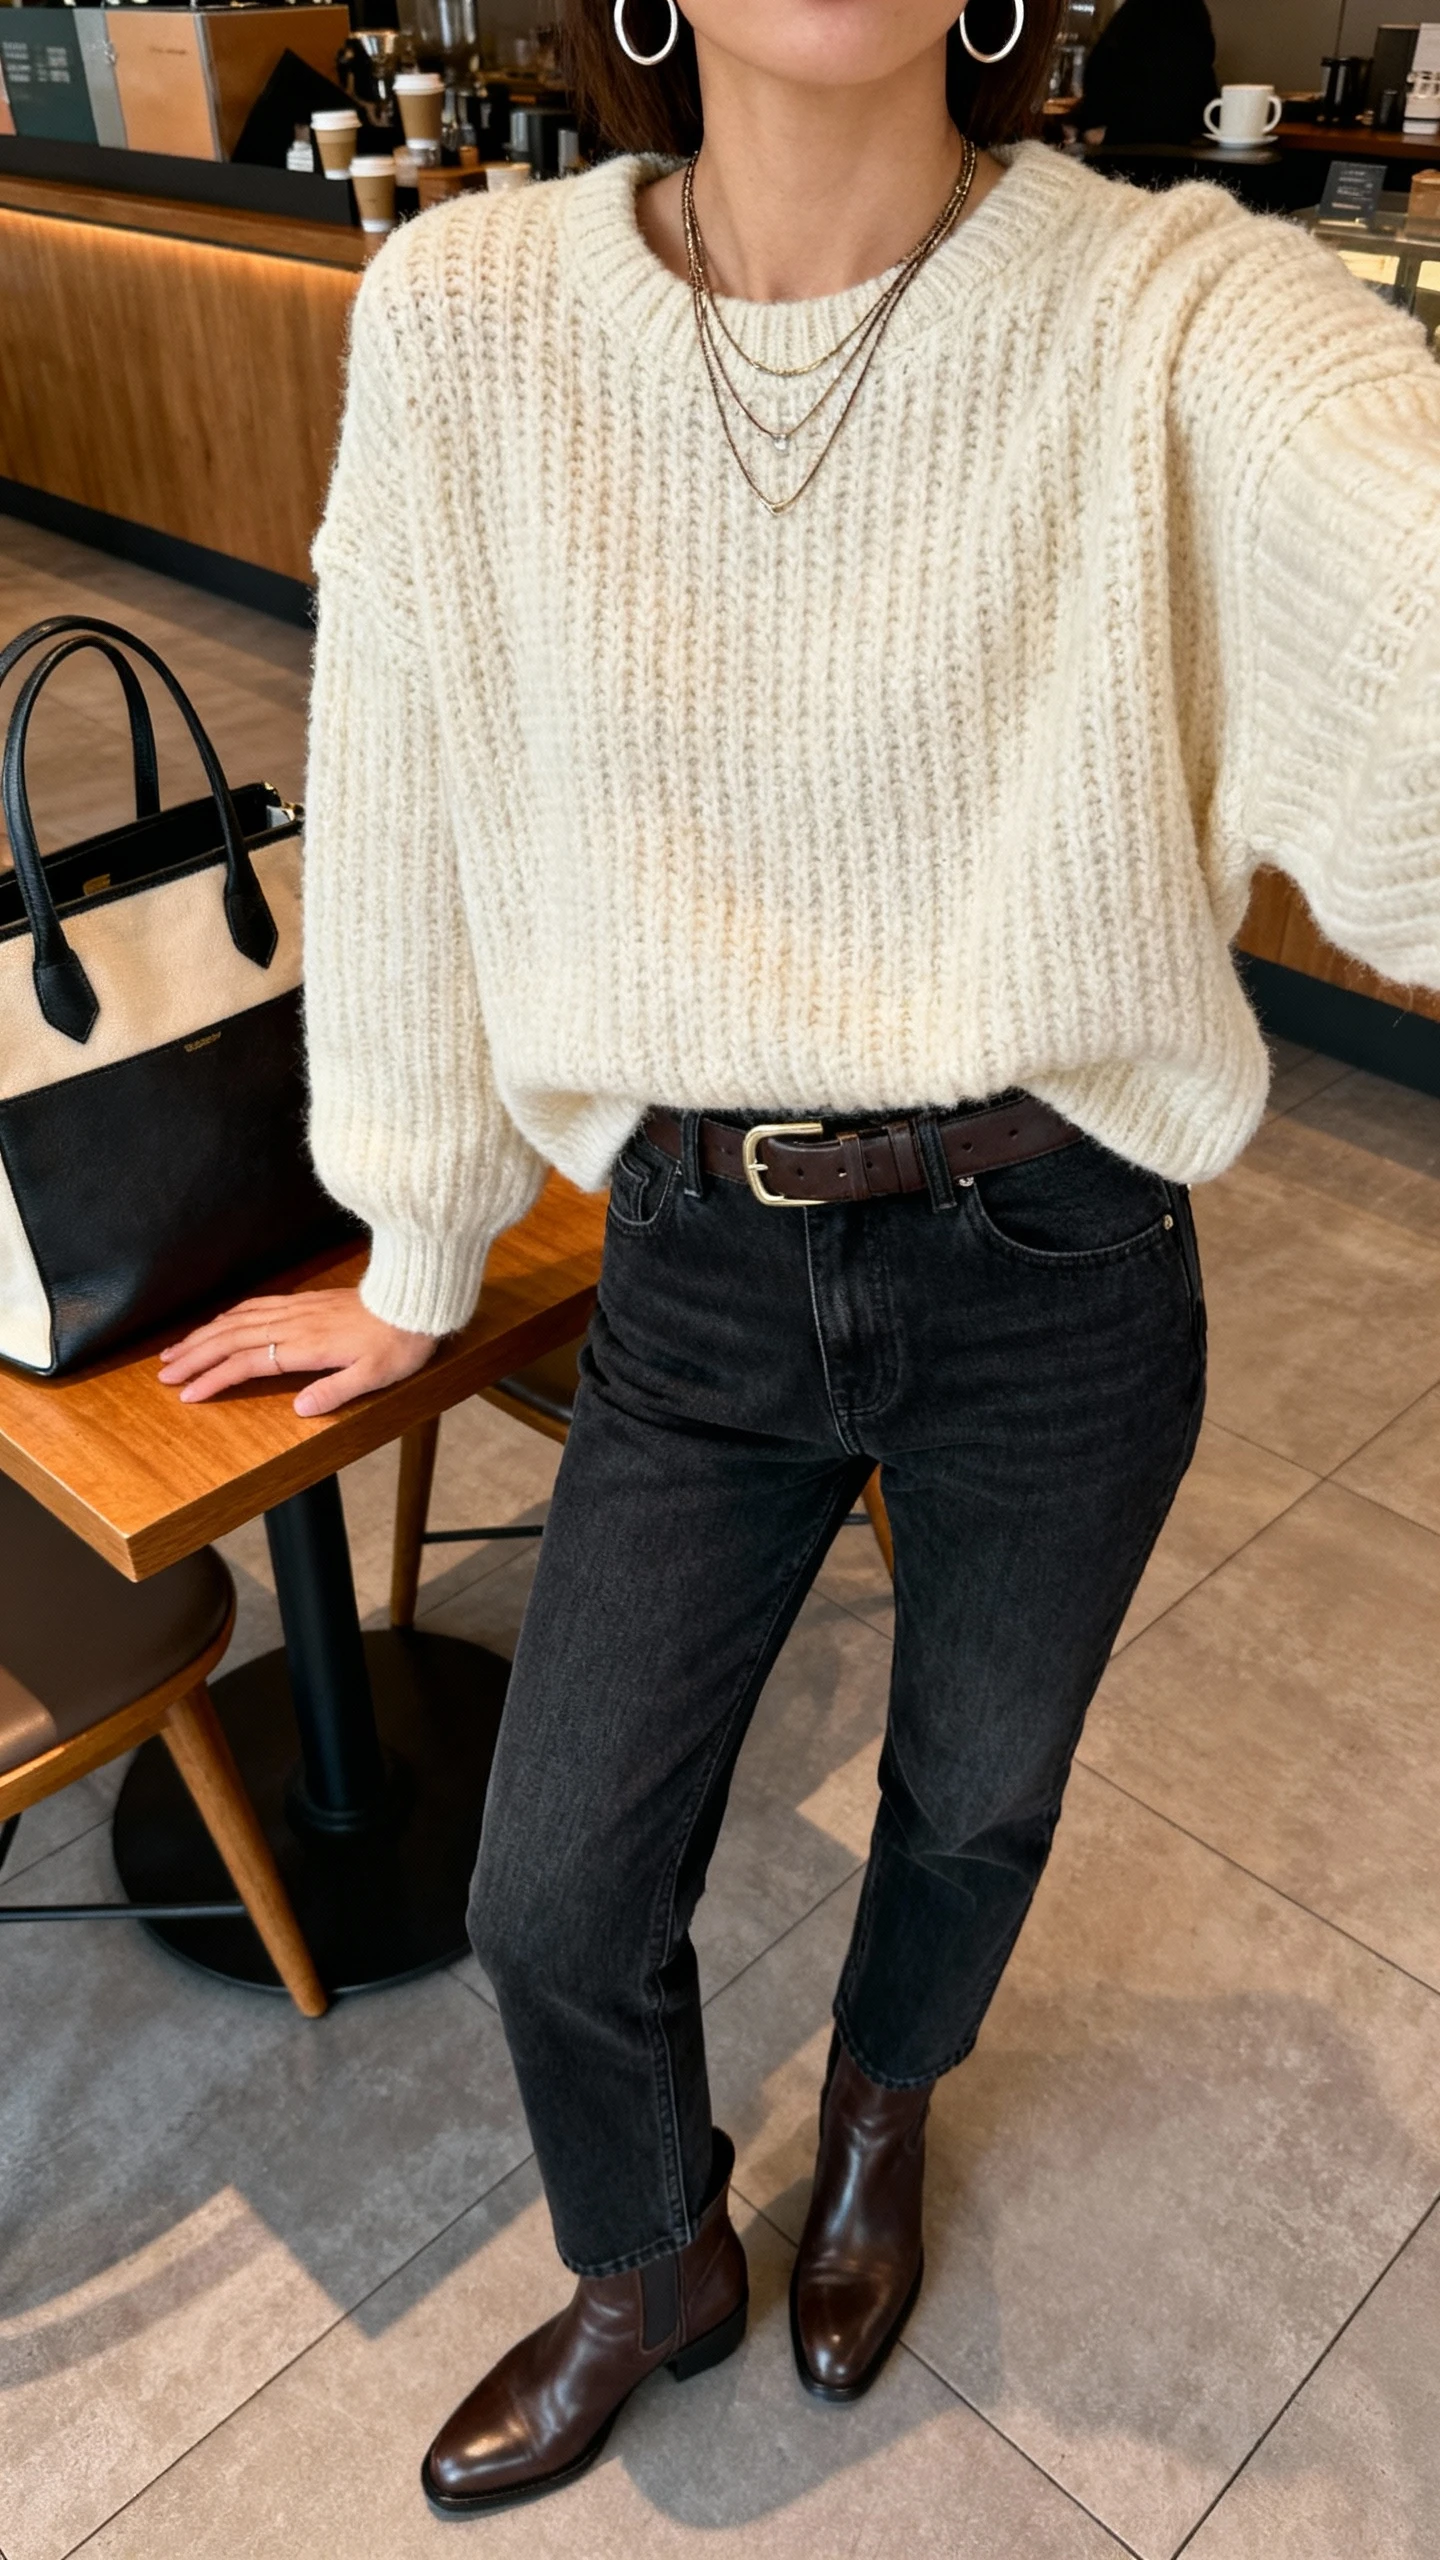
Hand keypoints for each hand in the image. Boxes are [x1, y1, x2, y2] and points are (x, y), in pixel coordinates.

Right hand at [158, 1289, 437, 1416]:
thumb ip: (335, 1391)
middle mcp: (293, 1324)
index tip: (188, 1393)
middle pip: (231, 1340)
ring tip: (176, 1350)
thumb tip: (299, 1409)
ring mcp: (296, 1310)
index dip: (214, 1378)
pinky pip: (256, 1306)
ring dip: (203, 1336)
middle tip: (164, 1373)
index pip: (247, 1363)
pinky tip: (217, 1323)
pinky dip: (229, 1316)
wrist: (415, 1303)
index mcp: (304, 1346)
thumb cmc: (398, 1343)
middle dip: (194, 1356)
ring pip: (237, 1321)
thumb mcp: (374, 1376)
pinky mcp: (304, 1301)